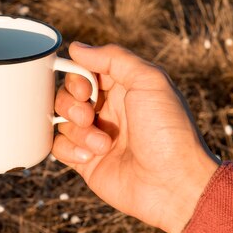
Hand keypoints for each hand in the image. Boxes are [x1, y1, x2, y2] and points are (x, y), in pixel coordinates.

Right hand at [53, 42, 219, 232]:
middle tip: (89, 116)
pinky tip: (91, 158)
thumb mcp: (150, 81)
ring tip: (103, 145)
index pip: (85, 71)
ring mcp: (95, 136)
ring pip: (62, 121)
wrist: (174, 184)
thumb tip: (77, 47)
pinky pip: (58, 147)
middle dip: (71, 104)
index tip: (86, 90)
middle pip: (67, 94)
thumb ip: (115, 58)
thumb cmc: (168, 131)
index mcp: (123, 88)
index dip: (78, 78)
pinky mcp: (86, 162)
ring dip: (77, 131)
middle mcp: (107, 110)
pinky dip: (70, 150)